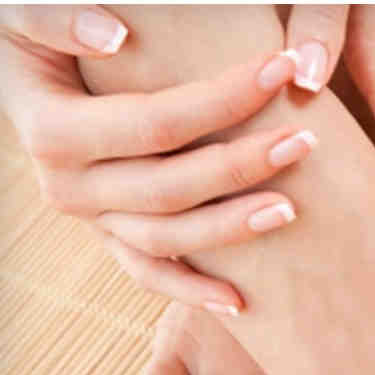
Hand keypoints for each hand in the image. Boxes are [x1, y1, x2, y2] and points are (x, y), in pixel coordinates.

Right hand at [0, 5, 313, 313]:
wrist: (28, 82)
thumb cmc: (37, 37)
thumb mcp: (28, 11)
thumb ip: (58, 16)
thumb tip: (113, 36)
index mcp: (54, 132)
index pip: (156, 124)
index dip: (223, 100)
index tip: (283, 70)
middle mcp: (70, 186)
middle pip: (171, 187)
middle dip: (242, 164)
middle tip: (304, 140)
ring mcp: (93, 218)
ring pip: (167, 239)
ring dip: (230, 228)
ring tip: (290, 211)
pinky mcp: (111, 232)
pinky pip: (148, 272)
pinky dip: (190, 290)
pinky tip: (238, 303)